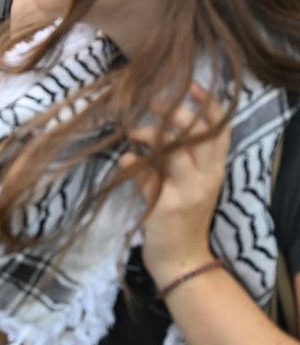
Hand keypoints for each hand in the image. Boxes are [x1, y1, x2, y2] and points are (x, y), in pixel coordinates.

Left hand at [119, 84, 229, 283]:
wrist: (180, 260)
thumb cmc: (175, 221)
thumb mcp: (174, 188)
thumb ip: (158, 167)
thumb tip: (131, 152)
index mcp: (214, 169)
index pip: (220, 130)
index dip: (209, 105)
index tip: (191, 84)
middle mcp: (209, 176)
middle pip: (199, 132)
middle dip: (176, 112)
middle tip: (152, 102)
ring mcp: (191, 189)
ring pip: (178, 147)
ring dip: (152, 133)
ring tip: (132, 130)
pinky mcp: (171, 202)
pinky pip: (152, 172)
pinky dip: (135, 163)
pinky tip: (124, 161)